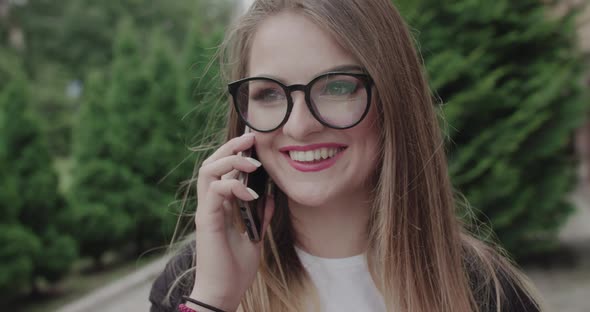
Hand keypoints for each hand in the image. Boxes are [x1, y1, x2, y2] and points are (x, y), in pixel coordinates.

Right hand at [190, 132, 274, 311]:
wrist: (224, 292)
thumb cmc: (236, 268)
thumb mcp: (256, 236)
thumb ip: (261, 214)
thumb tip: (272, 195)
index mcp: (220, 206)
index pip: (222, 170)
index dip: (235, 153)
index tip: (254, 143)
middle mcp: (210, 204)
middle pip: (211, 163)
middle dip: (230, 147)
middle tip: (250, 139)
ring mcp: (207, 211)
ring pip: (208, 171)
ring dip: (230, 161)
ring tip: (252, 163)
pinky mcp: (207, 221)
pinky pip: (215, 191)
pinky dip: (233, 186)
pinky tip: (251, 193)